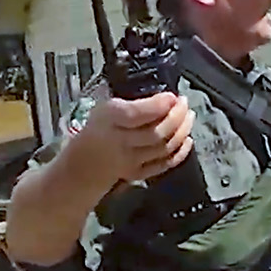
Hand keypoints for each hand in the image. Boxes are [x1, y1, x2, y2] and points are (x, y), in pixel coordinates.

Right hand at [77, 92, 195, 181]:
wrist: (81, 165)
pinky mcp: (137, 174)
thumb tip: (166, 97)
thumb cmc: (98, 129)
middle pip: (156, 132)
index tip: (173, 96)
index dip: (158, 105)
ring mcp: (129, 161)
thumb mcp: (105, 109)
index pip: (135, 114)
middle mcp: (119, 142)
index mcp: (108, 120)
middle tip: (185, 103)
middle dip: (177, 116)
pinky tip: (188, 139)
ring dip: (182, 131)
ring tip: (189, 116)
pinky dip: (180, 152)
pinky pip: (164, 164)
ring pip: (163, 147)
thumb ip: (132, 103)